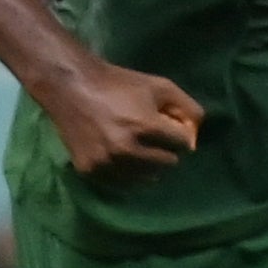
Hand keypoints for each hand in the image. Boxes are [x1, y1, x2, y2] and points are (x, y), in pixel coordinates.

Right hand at [35, 59, 204, 182]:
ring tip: (136, 148)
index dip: (177, 133)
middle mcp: (127, 150)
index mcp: (146, 127)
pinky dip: (127, 173)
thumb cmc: (118, 84)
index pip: (182, 144)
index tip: (167, 126)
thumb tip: (197, 133)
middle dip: (164, 150)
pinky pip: (122, 184)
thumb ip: (187, 107)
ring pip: (147, 177)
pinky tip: (121, 157)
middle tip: (150, 137)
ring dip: (148, 164)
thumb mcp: (159, 86)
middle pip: (168, 164)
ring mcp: (107, 163)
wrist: (70, 88)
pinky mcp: (91, 171)